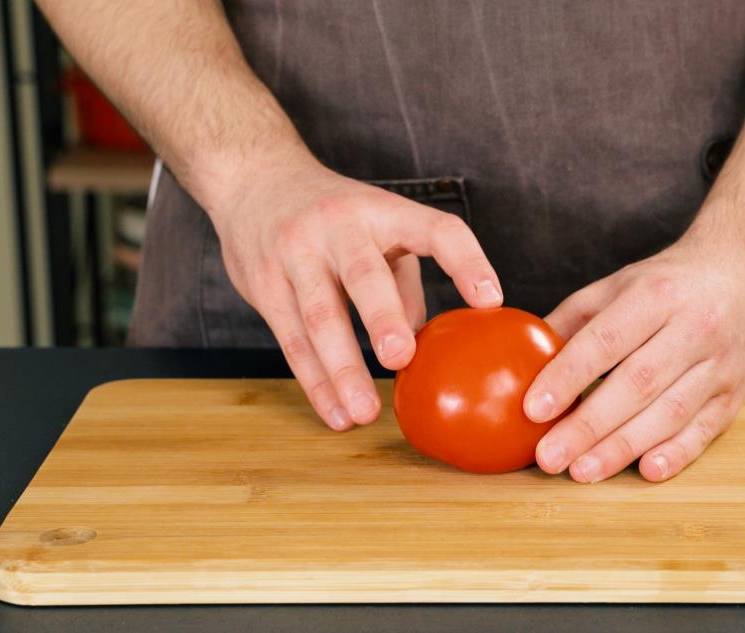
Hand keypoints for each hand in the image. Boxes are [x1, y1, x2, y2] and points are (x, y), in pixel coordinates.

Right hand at [209, 159, 502, 430]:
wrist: (252, 178)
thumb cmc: (336, 215)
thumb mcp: (379, 230)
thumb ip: (404, 284)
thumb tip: (427, 344)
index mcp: (383, 211)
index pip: (436, 230)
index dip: (466, 262)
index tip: (491, 300)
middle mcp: (338, 227)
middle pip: (364, 275)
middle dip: (382, 318)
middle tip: (401, 359)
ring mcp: (295, 253)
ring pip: (319, 316)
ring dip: (342, 368)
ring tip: (365, 412)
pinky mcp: (262, 283)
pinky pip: (291, 339)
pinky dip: (315, 381)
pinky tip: (336, 413)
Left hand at [523, 241, 744, 482]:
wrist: (744, 272)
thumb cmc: (667, 283)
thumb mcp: (617, 284)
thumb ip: (572, 321)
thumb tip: (524, 361)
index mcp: (655, 295)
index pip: (606, 340)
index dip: (568, 376)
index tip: (533, 409)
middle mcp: (693, 328)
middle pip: (637, 384)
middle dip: (589, 426)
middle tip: (549, 457)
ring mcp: (719, 364)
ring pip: (670, 412)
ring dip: (623, 447)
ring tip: (582, 472)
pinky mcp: (736, 393)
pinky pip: (705, 429)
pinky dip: (676, 454)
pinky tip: (646, 471)